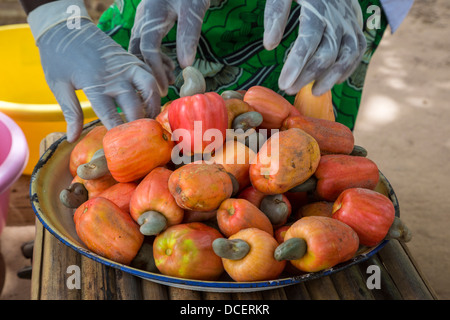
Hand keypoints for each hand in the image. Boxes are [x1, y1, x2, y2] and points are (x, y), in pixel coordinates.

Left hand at [28, 0, 160, 141]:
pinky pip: (149, 76)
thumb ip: (70, 112)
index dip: (118, 132)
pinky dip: (154, 89)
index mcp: (95, 84)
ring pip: (149, 88)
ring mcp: (126, 66)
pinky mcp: (131, 59)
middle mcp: (115, 76)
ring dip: (153, 105)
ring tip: (150, 119)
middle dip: (139, 124)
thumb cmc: (58, 58)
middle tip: (140, 138)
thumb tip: (73, 138)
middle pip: (135, 105)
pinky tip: (151, 101)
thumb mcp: (59, 86)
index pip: (112, 115)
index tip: (122, 146)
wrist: (65, 27)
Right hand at [129, 0, 209, 95]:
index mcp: (152, 15)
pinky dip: (154, 57)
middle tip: (163, 88)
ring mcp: (144, 18)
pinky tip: (169, 65)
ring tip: (168, 79)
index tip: (163, 87)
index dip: (154, 70)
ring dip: (151, 65)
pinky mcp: (149, 20)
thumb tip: (186, 65)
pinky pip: (145, 42)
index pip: (148, 49)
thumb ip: (189, 35)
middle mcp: (143, 18)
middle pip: (137, 50)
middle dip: (148, 71)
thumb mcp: (194, 8)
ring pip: (139, 48)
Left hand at [264, 0, 365, 95]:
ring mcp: (350, 21)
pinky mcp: (356, 25)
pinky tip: (333, 82)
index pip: (309, 39)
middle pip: (327, 53)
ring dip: (330, 77)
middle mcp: (338, 16)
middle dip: (307, 75)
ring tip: (314, 92)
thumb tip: (269, 45)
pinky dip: (347, 68)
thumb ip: (276, 13)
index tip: (283, 83)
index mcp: (318, 5)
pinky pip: (357, 50)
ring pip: (346, 55)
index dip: (296, 63)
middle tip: (288, 89)